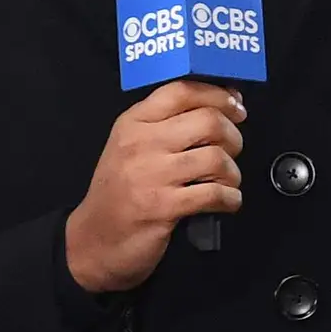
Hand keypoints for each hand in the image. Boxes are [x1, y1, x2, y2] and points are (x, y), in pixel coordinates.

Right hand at [64, 81, 246, 292]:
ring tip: (226, 182)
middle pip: (208, 121)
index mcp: (134, 122)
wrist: (93, 240)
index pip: (182, 91)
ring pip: (216, 157)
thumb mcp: (132, 146)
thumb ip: (168, 123)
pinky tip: (225, 202)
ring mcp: (151, 175)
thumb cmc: (120, 191)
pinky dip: (231, 199)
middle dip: (233, 136)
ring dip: (233, 172)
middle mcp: (141, 143)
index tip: (236, 108)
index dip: (218, 95)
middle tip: (231, 151)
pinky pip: (215, 193)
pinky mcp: (162, 207)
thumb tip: (223, 105)